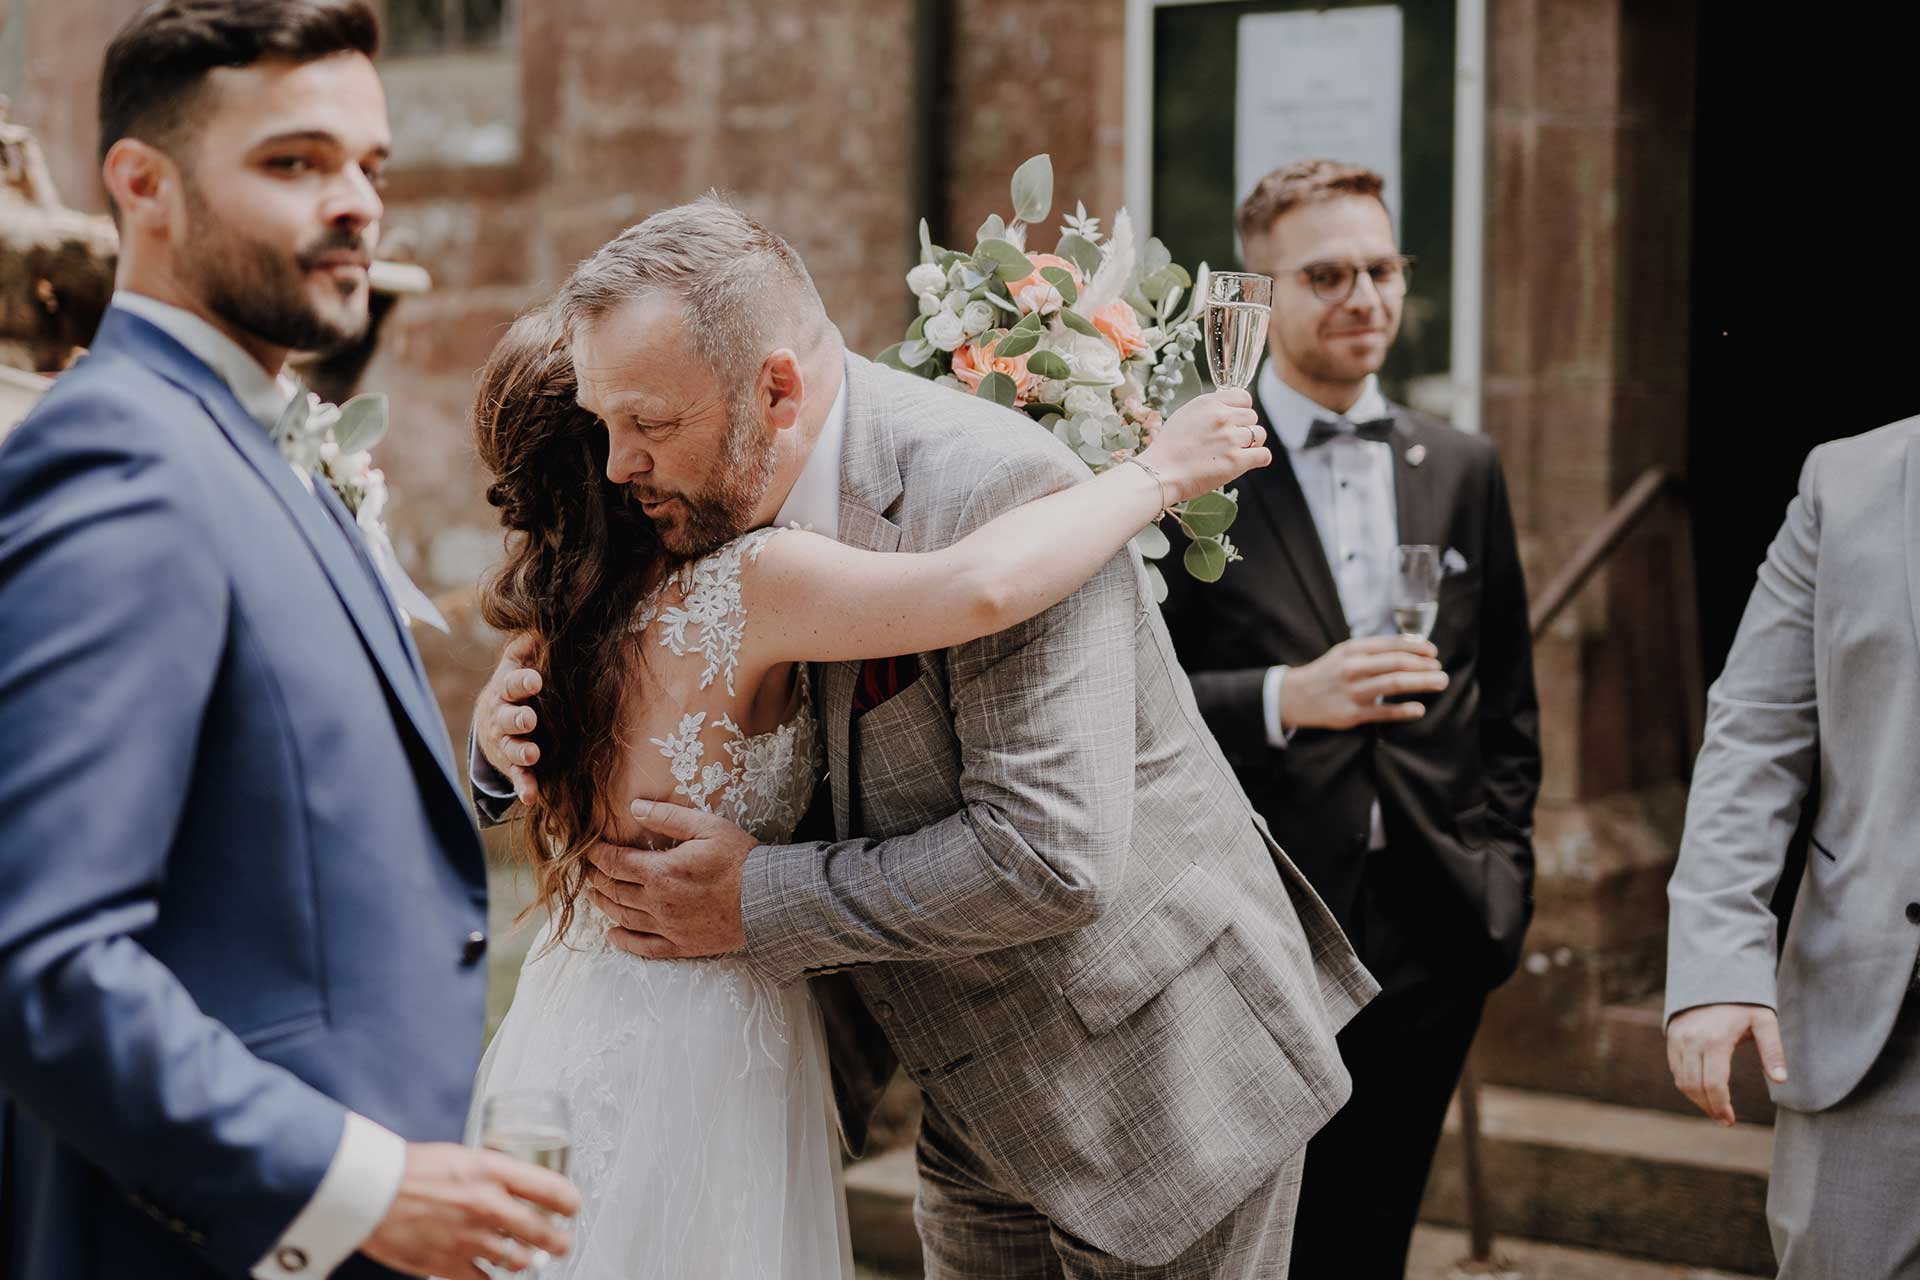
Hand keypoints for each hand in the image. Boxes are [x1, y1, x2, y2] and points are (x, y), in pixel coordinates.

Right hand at [360, 1142, 578, 1279]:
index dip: (569, 1201)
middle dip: (558, 1242)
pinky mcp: (448, 1263)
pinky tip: (494, 1274)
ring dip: (525, 1261)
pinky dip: (492, 1278)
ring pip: (517, 1260)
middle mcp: (486, 1205)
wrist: (368, 1191)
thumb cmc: (410, 1169)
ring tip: (528, 1260)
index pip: (550, 1188)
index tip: (573, 1207)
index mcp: (492, 1171)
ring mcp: (469, 1238)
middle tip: (561, 1244)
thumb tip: (512, 1186)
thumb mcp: (462, 1157)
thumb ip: (490, 1173)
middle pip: (541, 1232)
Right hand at [475, 634, 543, 803]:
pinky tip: (531, 797)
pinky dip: (524, 787)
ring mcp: (505, 743)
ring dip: (521, 752)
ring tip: (533, 754)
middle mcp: (502, 717)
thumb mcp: (515, 664)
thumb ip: (525, 646)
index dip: (523, 681)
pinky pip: (517, 777)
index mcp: (506, 690)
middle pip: (508, 717)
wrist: (488, 723)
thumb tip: (541, 623)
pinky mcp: (511, 765)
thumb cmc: (513, 688)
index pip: (512, 684)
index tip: (535, 679)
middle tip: (529, 718)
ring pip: (511, 748)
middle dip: (518, 718)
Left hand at [585, 800, 758, 958]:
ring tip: (596, 896)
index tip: (590, 849)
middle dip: (597, 878)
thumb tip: (634, 808)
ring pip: (623, 917)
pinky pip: (643, 947)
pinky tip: (613, 935)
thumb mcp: (707, 827)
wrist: (767, 899)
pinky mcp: (681, 945)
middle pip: (614, 890)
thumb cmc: (740, 859)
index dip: (598, 855)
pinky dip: (623, 942)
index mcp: (660, 872)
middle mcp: (657, 902)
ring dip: (605, 905)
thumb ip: (668, 817)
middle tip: (590, 871)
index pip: (615, 863)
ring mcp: (668, 927)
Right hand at [1137, 388, 1269, 501]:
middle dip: (1244, 428)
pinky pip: (1263, 455)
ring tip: (1235, 452)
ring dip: (1251, 444)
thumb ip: (1208, 409)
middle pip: (1252, 416)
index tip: (1235, 420)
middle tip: (1230, 441)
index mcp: (1209, 403)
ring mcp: (1231, 439)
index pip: (1244, 397)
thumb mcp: (1185, 415)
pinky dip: (1259, 458)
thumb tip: (1228, 408)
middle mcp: (1222, 417)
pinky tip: (1248, 461)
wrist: (1160, 473)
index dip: (1241, 409)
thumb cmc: (1167, 448)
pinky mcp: (1236, 461)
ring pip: (1260, 434)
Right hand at [1280, 636, 1447, 730]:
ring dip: (1421, 682)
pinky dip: (1404, 710)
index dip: (1417, 647)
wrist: (1295, 696)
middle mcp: (1353, 668)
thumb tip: (1412, 646)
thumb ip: (1374, 649)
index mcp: (1353, 649)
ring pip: (1393, 684)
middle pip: (1397, 663)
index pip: (1392, 644)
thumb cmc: (1327, 672)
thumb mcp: (1345, 652)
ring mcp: (1353, 691)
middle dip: (1424, 666)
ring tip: (1440, 682)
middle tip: (1441, 670)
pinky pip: (1383, 712)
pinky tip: (1420, 709)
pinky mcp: (1352, 714)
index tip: (1433, 652)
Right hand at [1666, 1003, 1788, 1125]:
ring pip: (1681, 1080)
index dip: (1721, 1106)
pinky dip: (1687, 1084)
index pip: (1713, 1084)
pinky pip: (1675, 1068)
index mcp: (1715, 1040)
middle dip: (1709, 1107)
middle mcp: (1691, 1040)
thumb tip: (1781, 1080)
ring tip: (1715, 1108)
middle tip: (1725, 1119)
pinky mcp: (1671, 1036)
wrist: (1715, 975)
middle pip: (1694, 1086)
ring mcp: (1678, 1038)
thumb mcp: (1764, 1021)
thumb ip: (1773, 1050)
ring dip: (1696, 1099)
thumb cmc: (1744, 1001)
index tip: (1730, 1120)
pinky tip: (1703, 1090)